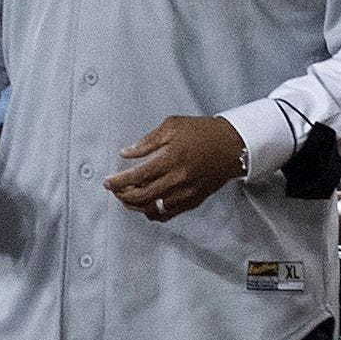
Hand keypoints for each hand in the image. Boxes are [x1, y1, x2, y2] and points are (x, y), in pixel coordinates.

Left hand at [107, 115, 245, 222]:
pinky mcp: (194, 200)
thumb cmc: (203, 132)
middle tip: (115, 191)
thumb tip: (127, 152)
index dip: (118, 182)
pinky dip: (154, 213)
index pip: (137, 176)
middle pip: (142, 196)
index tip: (108, 183)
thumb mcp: (172, 126)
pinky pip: (169, 214)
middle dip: (123, 195)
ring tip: (128, 199)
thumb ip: (147, 141)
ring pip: (154, 209)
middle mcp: (178, 178)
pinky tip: (147, 206)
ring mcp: (187, 192)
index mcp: (171, 158)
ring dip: (136, 206)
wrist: (233, 145)